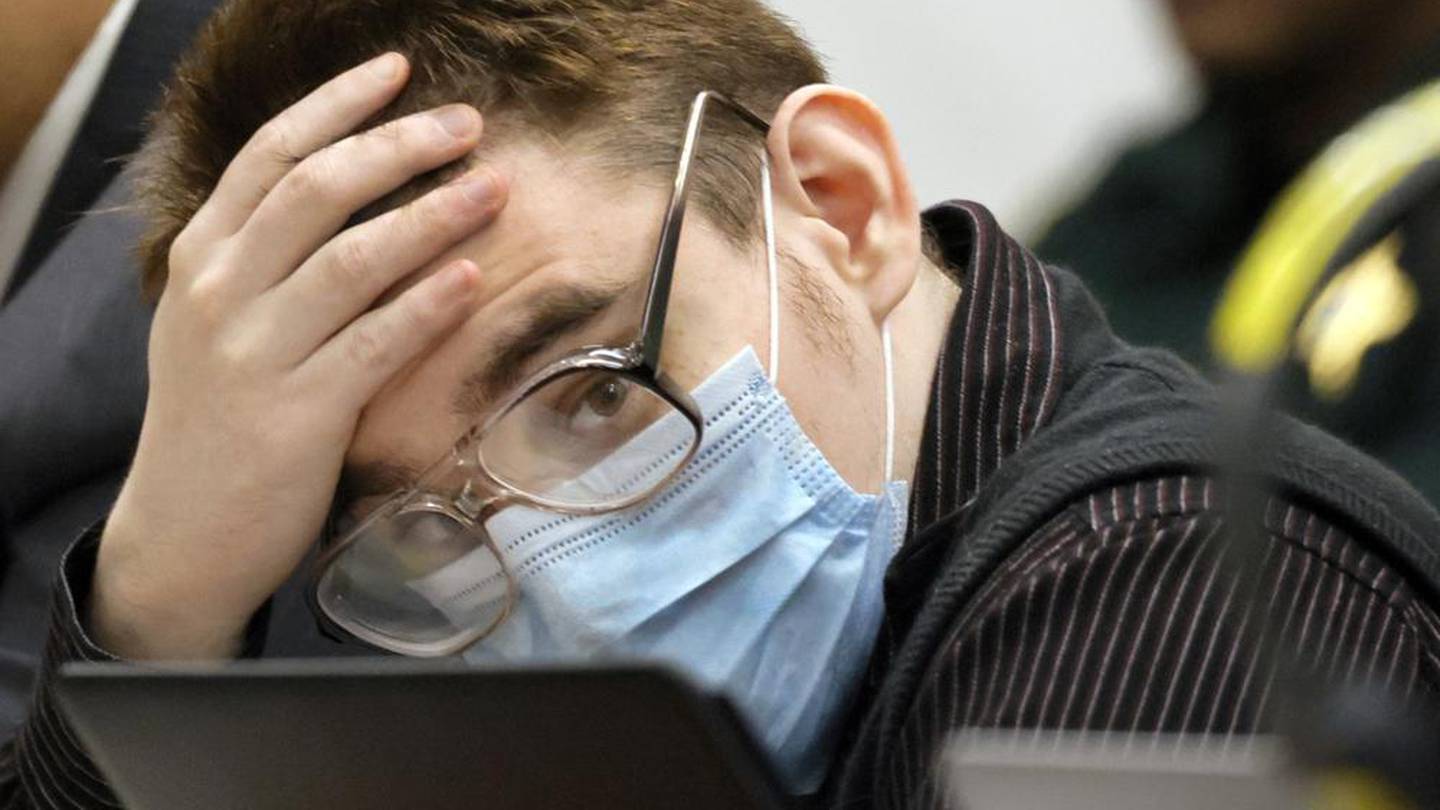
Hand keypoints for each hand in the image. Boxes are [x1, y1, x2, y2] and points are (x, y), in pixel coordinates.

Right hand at [91, 53, 506, 659]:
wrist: (181, 536)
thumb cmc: (217, 422)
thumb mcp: (214, 323)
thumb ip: (263, 259)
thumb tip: (350, 195)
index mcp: (201, 258)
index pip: (271, 153)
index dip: (339, 104)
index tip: (398, 71)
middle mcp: (220, 292)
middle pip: (318, 189)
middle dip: (400, 145)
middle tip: (469, 123)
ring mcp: (254, 353)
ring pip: (353, 259)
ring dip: (432, 215)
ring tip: (495, 188)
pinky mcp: (297, 415)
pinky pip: (374, 345)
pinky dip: (425, 306)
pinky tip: (470, 279)